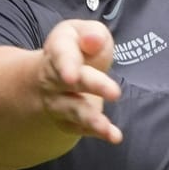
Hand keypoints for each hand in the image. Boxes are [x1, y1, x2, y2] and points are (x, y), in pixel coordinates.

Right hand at [38, 19, 122, 143]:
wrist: (57, 77)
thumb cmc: (78, 50)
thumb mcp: (83, 33)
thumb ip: (92, 33)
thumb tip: (94, 41)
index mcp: (59, 51)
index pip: (61, 56)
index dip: (66, 65)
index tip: (72, 75)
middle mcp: (54, 79)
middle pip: (73, 82)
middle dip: (92, 86)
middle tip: (114, 92)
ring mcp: (60, 103)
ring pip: (74, 110)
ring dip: (91, 119)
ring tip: (106, 126)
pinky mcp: (70, 121)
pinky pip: (82, 128)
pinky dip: (98, 133)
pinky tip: (114, 136)